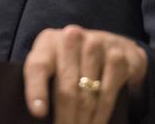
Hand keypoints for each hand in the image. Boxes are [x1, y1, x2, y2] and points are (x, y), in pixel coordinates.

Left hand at [23, 25, 146, 123]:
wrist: (108, 44)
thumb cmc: (71, 61)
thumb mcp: (52, 64)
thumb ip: (42, 82)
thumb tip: (39, 114)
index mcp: (48, 42)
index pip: (38, 67)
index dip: (36, 91)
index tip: (38, 113)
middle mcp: (71, 38)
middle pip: (66, 88)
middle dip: (66, 118)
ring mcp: (97, 45)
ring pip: (87, 94)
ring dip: (84, 120)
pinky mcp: (117, 57)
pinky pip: (107, 92)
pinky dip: (102, 114)